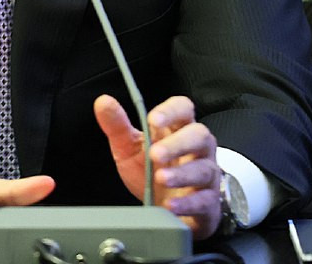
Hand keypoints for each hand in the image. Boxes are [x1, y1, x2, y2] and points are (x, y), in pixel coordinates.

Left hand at [94, 94, 220, 238]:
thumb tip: (103, 102)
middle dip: (178, 144)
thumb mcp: (129, 148)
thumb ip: (117, 126)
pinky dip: (187, 203)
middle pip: (199, 136)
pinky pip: (204, 201)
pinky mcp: (208, 203)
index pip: (182, 109)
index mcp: (177, 129)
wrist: (163, 208)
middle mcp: (196, 148)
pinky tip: (170, 204)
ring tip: (160, 177)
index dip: (170, 111)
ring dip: (182, 174)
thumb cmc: (150, 172)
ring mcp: (205, 175)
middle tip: (155, 154)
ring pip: (204, 168)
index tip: (153, 119)